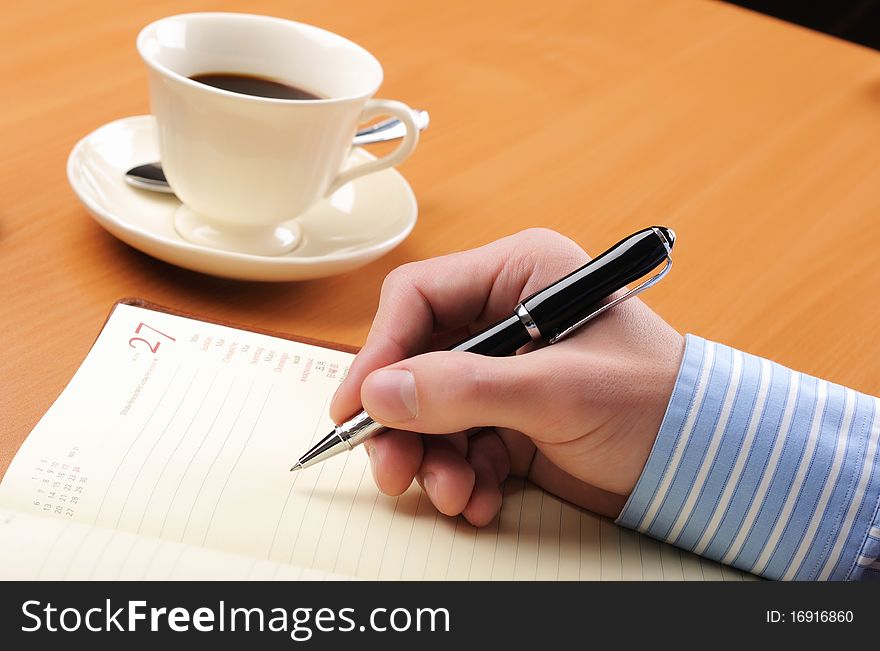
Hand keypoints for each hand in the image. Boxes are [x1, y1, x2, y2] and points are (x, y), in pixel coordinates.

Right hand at [330, 229, 683, 525]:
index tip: (357, 405)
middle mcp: (506, 317)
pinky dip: (459, 476)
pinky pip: (459, 444)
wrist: (707, 462)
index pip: (419, 298)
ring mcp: (506, 371)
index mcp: (519, 275)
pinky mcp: (511, 418)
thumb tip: (380, 394)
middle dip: (402, 421)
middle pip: (416, 360)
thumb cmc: (656, 402)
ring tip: (450, 495)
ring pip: (431, 409)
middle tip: (393, 470)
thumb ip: (464, 389)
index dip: (380, 350)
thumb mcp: (557, 392)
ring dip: (430, 458)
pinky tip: (476, 501)